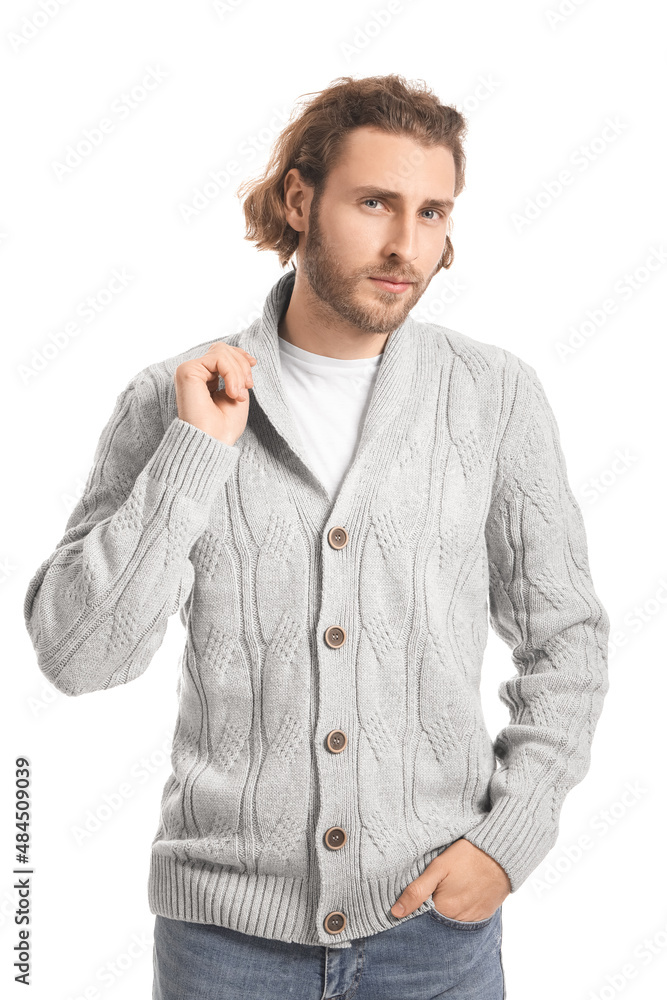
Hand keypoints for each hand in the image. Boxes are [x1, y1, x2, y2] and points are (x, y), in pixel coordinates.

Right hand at [174, 342, 257, 445]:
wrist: (212, 442)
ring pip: (222, 352)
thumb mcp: (237, 392)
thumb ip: (235, 372)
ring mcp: (190, 370)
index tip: (253, 364)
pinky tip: (232, 392)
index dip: (240, 355)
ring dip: (238, 372)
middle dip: (242, 366)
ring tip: (238, 395)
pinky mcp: (187, 371)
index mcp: (205, 379)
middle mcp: (195, 373)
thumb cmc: (223, 426)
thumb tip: (239, 354)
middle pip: (224, 350)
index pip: (222, 353)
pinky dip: (232, 373)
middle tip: (246, 388)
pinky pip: (218, 358)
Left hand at [390, 839, 510, 920]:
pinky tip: (458, 895)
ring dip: (444, 911)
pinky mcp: (483, 915)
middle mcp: (457, 920)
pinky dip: (459, 911)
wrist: (502, 854)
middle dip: (428, 912)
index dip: (413, 909)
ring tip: (446, 891)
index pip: (420, 919)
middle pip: (435, 922)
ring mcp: (472, 920)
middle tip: (431, 891)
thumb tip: (396, 912)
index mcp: (443, 909)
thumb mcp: (438, 867)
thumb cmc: (468, 856)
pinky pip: (465, 919)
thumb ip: (417, 891)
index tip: (410, 899)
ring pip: (450, 921)